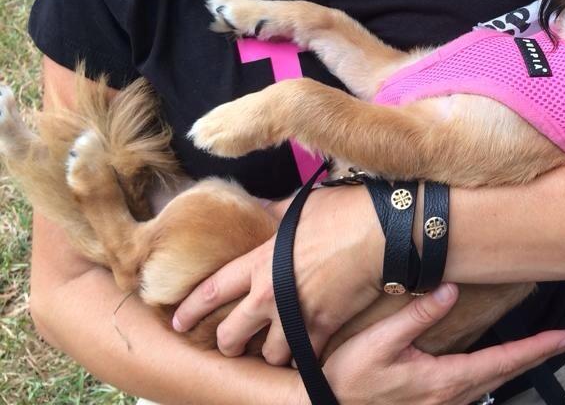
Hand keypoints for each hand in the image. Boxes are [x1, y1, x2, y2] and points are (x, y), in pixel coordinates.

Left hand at [173, 185, 383, 363]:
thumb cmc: (343, 212)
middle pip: (232, 333)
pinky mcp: (324, 328)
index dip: (191, 309)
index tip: (179, 321)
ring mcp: (296, 315)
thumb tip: (260, 210)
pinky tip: (305, 354)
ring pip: (268, 354)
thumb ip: (274, 215)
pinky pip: (304, 359)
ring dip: (270, 354)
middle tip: (231, 345)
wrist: (382, 232)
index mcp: (260, 261)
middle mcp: (270, 293)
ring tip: (274, 350)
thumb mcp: (300, 207)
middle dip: (227, 343)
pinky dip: (304, 359)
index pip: (213, 290)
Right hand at [307, 284, 564, 404]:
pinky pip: (475, 392)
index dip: (539, 348)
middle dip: (538, 355)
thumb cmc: (346, 381)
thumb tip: (449, 289)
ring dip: (517, 365)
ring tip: (539, 348)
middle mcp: (452, 399)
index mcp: (445, 381)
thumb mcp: (377, 343)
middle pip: (506, 374)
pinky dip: (494, 376)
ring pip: (492, 385)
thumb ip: (415, 316)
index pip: (504, 361)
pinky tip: (495, 366)